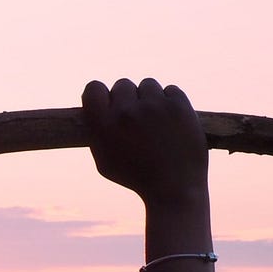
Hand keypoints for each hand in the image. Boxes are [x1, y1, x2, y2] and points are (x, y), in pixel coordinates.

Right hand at [81, 79, 207, 207]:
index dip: (100, 94)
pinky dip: (170, 102)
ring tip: (154, 120)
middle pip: (122, 84)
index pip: (93, 88)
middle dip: (127, 98)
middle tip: (134, 117)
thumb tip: (95, 108)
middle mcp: (126, 111)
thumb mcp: (104, 160)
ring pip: (147, 84)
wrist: (173, 187)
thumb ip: (98, 132)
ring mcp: (154, 106)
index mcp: (103, 125)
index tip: (107, 104)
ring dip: (149, 98)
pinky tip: (170, 121)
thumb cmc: (136, 176)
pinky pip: (170, 90)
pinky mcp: (179, 104)